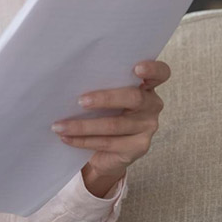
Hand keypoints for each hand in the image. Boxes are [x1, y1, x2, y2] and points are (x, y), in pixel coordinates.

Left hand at [52, 60, 170, 196]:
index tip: (137, 68)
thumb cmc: (105, 113)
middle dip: (105, 98)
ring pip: (114, 125)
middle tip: (80, 101)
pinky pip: (107, 143)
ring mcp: (147, 128)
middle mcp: (152, 105)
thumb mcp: (106, 96)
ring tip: (60, 125)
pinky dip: (82, 140)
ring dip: (83, 126)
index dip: (152, 69)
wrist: (107, 152)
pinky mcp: (138, 147)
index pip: (161, 73)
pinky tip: (65, 137)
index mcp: (147, 86)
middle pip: (133, 98)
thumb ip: (102, 85)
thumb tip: (70, 79)